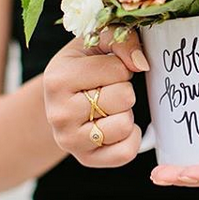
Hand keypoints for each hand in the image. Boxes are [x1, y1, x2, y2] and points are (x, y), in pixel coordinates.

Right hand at [43, 30, 149, 167]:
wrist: (62, 97)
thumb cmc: (84, 63)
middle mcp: (58, 113)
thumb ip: (120, 39)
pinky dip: (131, 137)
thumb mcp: (96, 41)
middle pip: (124, 98)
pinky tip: (116, 124)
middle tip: (106, 88)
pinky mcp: (86, 159)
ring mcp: (70, 140)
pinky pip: (126, 152)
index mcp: (57, 79)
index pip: (118, 70)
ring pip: (125, 125)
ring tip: (108, 106)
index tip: (104, 68)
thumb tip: (141, 64)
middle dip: (124, 89)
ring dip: (125, 112)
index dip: (121, 66)